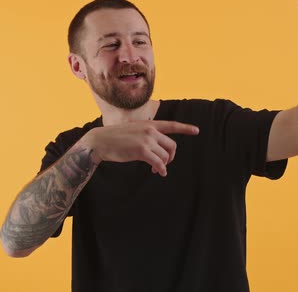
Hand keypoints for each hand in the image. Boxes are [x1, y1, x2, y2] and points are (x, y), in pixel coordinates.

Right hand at [82, 120, 199, 176]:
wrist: (100, 141)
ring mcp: (146, 140)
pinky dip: (161, 169)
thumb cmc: (115, 138)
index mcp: (149, 124)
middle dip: (171, 157)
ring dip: (163, 165)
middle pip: (171, 146)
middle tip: (163, 164)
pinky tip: (158, 173)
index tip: (197, 130)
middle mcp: (150, 130)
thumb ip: (146, 134)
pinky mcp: (141, 151)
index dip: (185, 128)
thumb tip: (156, 149)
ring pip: (165, 156)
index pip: (172, 125)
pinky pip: (158, 163)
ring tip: (155, 169)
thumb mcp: (133, 130)